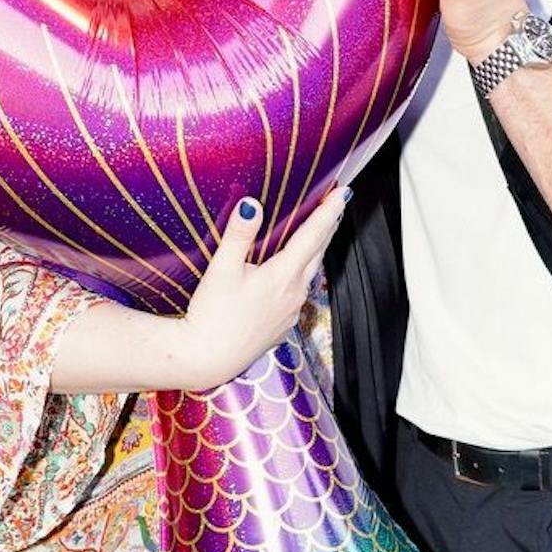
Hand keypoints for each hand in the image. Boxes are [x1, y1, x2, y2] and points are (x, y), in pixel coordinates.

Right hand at [177, 189, 346, 389]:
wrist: (208, 358)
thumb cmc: (212, 315)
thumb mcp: (221, 269)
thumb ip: (239, 235)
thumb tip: (251, 205)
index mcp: (283, 275)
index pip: (313, 235)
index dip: (329, 212)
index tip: (342, 193)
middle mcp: (294, 293)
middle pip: (318, 253)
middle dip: (329, 227)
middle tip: (337, 206)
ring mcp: (291, 312)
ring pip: (310, 274)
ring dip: (316, 251)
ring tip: (318, 235)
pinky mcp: (282, 326)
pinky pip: (298, 294)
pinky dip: (301, 276)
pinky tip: (292, 275)